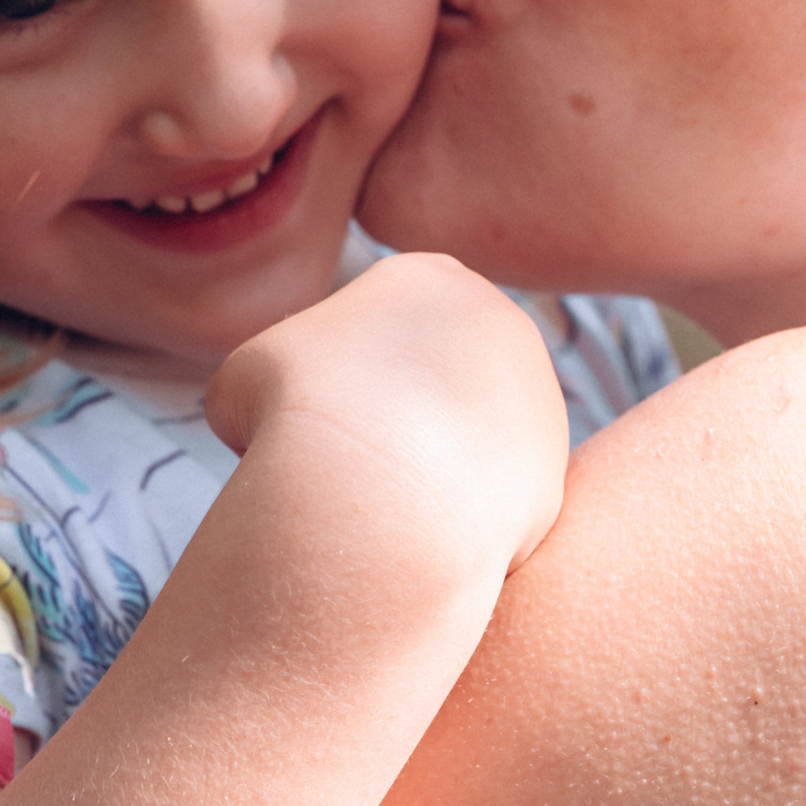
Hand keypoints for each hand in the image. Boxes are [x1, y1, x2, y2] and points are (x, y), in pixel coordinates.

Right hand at [205, 251, 569, 576]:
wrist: (378, 490)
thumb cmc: (299, 415)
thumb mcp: (249, 371)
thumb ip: (274, 374)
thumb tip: (278, 414)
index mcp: (426, 276)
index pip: (375, 326)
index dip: (328, 378)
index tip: (309, 414)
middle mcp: (499, 321)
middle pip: (432, 376)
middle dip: (392, 417)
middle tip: (346, 462)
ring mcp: (538, 395)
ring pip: (468, 436)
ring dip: (427, 466)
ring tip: (384, 497)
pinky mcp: (555, 470)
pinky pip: (491, 496)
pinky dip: (456, 515)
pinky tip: (424, 529)